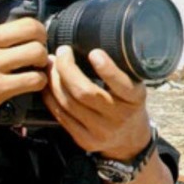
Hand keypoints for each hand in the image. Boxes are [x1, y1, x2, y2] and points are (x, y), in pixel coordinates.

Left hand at [43, 45, 151, 161]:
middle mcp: (118, 117)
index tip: (94, 52)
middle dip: (67, 69)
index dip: (107, 69)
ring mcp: (100, 131)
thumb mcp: (134, 86)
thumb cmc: (129, 104)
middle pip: (85, 93)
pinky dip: (51, 97)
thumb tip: (90, 44)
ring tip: (51, 65)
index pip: (121, 85)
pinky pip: (61, 116)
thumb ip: (119, 71)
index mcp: (135, 100)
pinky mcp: (84, 139)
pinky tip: (48, 85)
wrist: (130, 139)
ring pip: (69, 103)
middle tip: (62, 52)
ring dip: (55, 81)